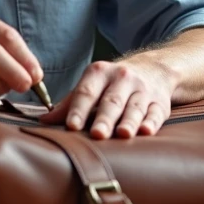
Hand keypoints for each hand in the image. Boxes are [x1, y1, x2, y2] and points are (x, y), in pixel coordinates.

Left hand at [39, 57, 174, 139]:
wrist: (153, 69)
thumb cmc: (112, 84)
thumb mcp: (91, 85)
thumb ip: (69, 103)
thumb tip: (44, 121)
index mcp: (100, 72)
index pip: (87, 92)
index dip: (78, 109)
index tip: (71, 126)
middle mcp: (122, 78)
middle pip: (111, 101)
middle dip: (104, 118)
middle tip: (97, 134)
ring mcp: (143, 90)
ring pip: (135, 107)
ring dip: (129, 121)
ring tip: (123, 134)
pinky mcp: (160, 102)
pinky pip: (156, 113)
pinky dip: (152, 122)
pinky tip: (146, 131)